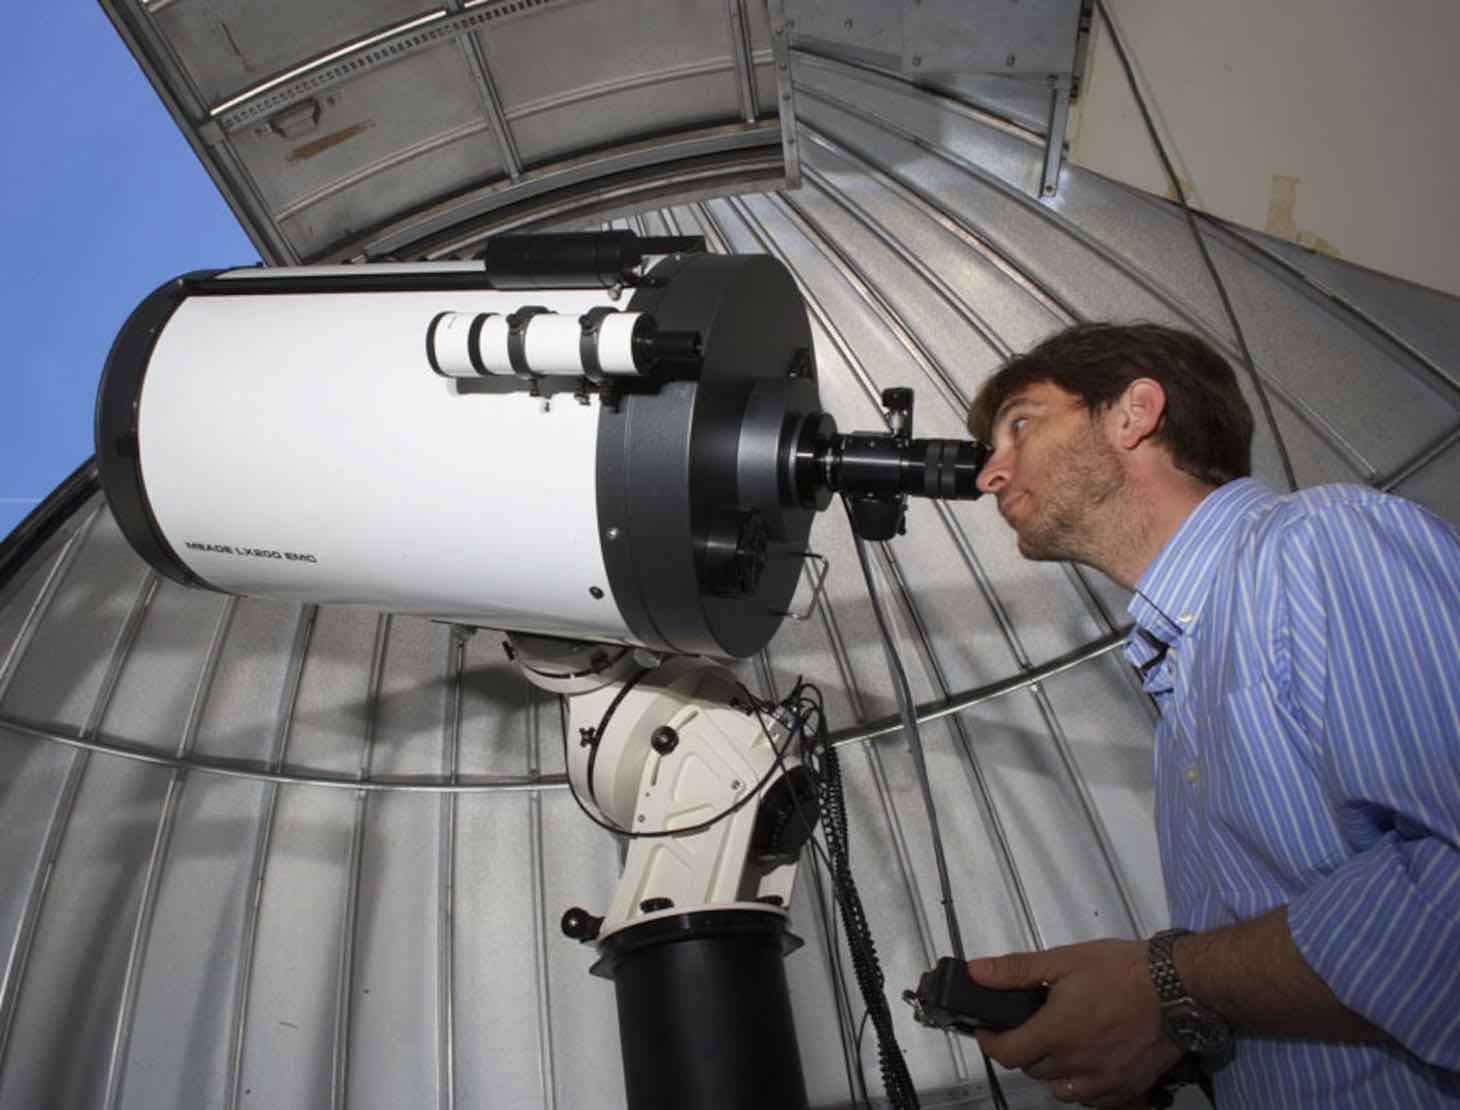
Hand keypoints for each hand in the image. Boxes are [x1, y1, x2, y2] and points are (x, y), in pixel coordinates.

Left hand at [970, 939, 1182, 1107]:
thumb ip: (1017, 970)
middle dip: (1023, 1049)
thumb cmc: (1126, 972)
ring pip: (1061, 1089)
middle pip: (1032, 1070)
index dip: (990, 1042)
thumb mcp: (1064, 960)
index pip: (1007, 1053)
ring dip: (1052, 1071)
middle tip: (1029, 1027)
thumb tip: (979, 972)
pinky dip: (1083, 1086)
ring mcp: (1104, 1080)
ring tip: (1059, 1044)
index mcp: (1056, 1032)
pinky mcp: (1128, 1088)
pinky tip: (1087, 1063)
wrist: (1178, 987)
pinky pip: (1093, 1099)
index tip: (989, 1030)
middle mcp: (1077, 1063)